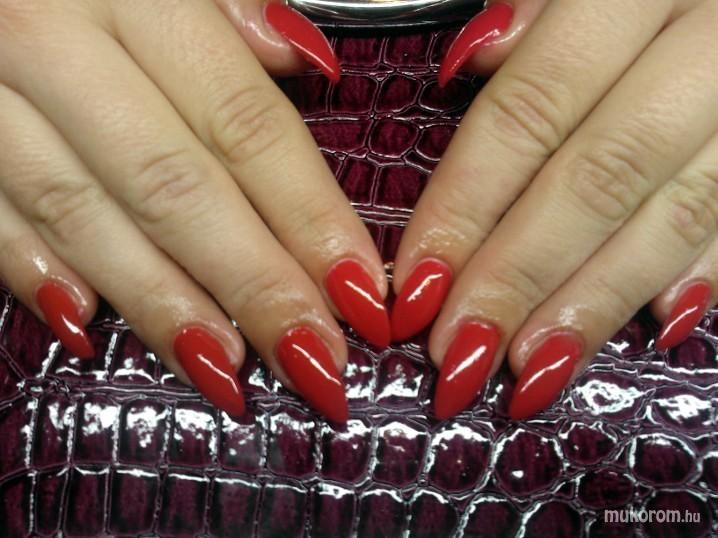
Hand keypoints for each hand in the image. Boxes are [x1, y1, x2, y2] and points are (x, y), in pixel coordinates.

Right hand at [0, 0, 391, 421]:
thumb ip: (230, 4)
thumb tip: (308, 58)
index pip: (245, 124)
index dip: (309, 215)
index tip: (360, 290)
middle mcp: (57, 39)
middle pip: (176, 186)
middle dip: (252, 283)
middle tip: (311, 358)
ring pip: (84, 213)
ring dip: (160, 301)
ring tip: (225, 369)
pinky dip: (33, 269)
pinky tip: (87, 323)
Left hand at [392, 0, 717, 417]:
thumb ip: (536, 12)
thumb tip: (469, 61)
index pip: (527, 112)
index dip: (466, 205)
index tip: (420, 284)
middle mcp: (706, 41)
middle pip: (596, 179)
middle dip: (520, 276)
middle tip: (461, 354)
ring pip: (675, 214)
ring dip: (596, 302)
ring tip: (532, 368)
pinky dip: (702, 273)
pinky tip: (653, 325)